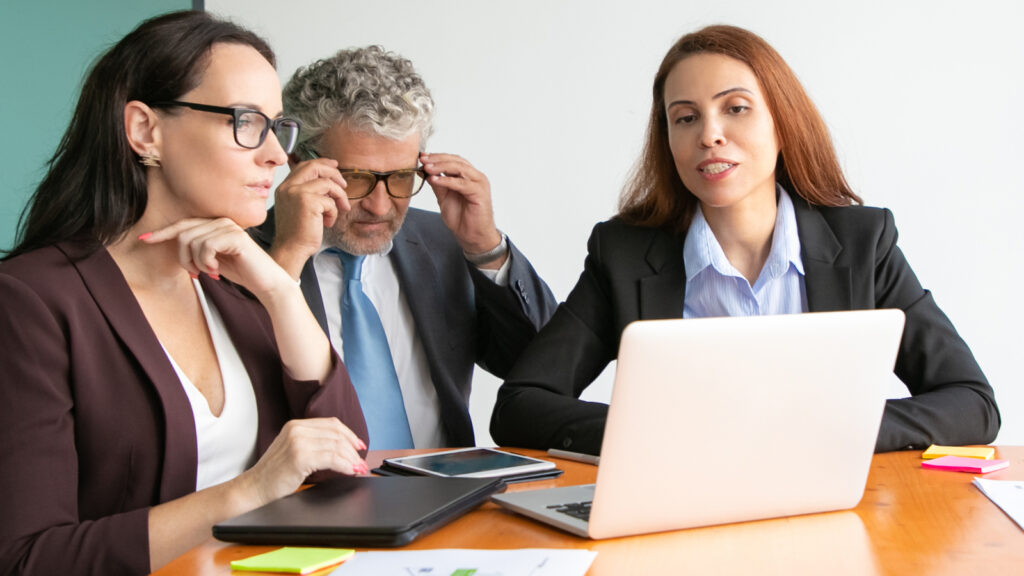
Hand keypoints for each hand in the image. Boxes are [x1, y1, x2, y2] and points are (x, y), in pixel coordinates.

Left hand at [140, 217, 293, 299]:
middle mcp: (222, 220)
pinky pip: (205, 246)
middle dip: (183, 258)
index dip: (162, 232)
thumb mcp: (212, 260)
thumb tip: (175, 245)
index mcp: (216, 224)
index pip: (183, 224)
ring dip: (196, 263)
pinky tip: (217, 271)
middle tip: (195, 274)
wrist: (267, 283)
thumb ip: (197, 250)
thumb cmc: (242, 272)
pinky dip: (206, 262)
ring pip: (192, 241)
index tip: (143, 239)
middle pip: (183, 234)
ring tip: (210, 272)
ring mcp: (229, 226)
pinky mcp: (235, 236)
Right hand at [238, 418, 368, 506]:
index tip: (360, 446)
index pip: (331, 424)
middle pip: (337, 434)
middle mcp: (297, 429)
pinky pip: (332, 458)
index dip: (350, 434)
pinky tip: (350, 472)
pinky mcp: (300, 457)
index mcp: (295, 425)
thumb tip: (344, 449)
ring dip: (352, 459)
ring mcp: (298, 442)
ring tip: (359, 469)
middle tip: (362, 463)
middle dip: (353, 450)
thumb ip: (313, 444)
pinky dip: (345, 465)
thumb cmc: (274, 475)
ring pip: (337, 446)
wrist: (253, 489)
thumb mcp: (293, 451)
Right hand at [270, 158, 350, 277]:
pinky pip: (330, 201)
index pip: (304, 166)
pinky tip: (327, 223)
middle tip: (344, 185)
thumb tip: (327, 181)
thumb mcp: (298, 207)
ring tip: (339, 209)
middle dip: (334, 173)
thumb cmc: (296, 233)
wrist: (291, 249)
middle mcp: (288, 187)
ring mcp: (297, 193)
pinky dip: (333, 213)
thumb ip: (307, 193)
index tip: (335, 166)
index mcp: (285, 187)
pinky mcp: (308, 202)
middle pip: (315, 167)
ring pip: (327, 183)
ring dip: (339, 196)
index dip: (322, 163)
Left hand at [421, 153, 502, 255]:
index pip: (453, 160)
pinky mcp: (480, 193)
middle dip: (437, 159)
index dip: (437, 157)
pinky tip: (434, 180)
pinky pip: (461, 183)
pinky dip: (447, 180)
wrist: (472, 236)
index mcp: (469, 176)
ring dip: (441, 167)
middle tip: (423, 160)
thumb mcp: (444, 198)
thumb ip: (438, 185)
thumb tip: (426, 172)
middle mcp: (476, 177)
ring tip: (427, 168)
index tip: (422, 157)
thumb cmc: (462, 219)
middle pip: (456, 161)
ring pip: (459, 168)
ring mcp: (479, 184)